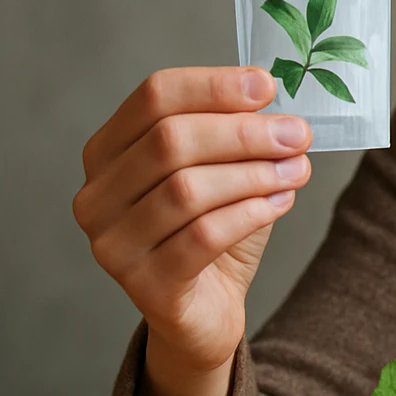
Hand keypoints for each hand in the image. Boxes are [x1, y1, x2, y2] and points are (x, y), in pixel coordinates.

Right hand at [73, 67, 312, 373]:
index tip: (268, 86)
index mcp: (108, 151)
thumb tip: (273, 98)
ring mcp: (112, 243)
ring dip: (253, 174)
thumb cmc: (214, 230)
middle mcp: (97, 195)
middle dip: (244, 133)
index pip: (154, 97)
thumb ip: (239, 133)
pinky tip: (281, 203)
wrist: (205, 310)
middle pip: (170, 141)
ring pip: (187, 190)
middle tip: (297, 134)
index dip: (214, 85)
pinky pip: (202, 236)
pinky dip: (250, 213)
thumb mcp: (226, 170)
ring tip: (296, 170)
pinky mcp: (144, 284)